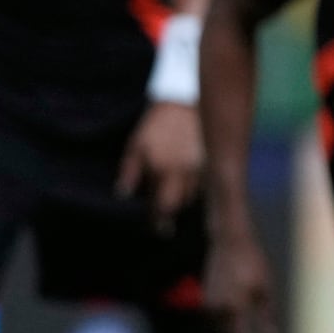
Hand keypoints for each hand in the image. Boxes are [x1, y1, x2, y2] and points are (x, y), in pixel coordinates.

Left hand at [117, 101, 202, 227]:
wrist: (183, 103)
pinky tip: (189, 188)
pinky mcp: (211, 162)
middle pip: (180, 204)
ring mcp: (200, 167)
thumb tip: (122, 195)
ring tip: (174, 203)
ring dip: (183, 201)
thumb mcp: (136, 146)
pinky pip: (204, 185)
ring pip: (193, 195)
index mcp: (163, 169)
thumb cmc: (155, 126)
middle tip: (166, 223)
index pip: (162, 205)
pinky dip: (195, 190)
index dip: (159, 219)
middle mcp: (183, 172)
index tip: (159, 230)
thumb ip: (129, 172)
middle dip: (172, 213)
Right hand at [204, 227, 277, 332]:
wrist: (227, 240)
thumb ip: (266, 316)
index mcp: (233, 309)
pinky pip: (212, 320)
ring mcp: (206, 304)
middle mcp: (215, 310)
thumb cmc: (250, 262)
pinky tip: (232, 328)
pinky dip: (223, 328)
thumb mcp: (265, 289)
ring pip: (217, 331)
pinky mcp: (203, 297)